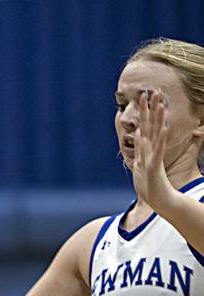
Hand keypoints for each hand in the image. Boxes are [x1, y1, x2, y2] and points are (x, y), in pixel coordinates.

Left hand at [132, 90, 177, 212]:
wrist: (157, 200)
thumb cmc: (148, 183)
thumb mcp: (140, 163)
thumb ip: (141, 149)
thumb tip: (138, 136)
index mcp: (148, 147)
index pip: (146, 125)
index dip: (145, 110)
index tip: (144, 94)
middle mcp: (153, 149)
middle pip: (152, 125)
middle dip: (152, 108)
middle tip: (154, 90)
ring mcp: (155, 156)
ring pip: (156, 134)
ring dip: (158, 120)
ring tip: (161, 104)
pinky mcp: (155, 166)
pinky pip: (158, 151)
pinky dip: (161, 140)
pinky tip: (163, 129)